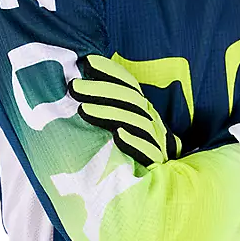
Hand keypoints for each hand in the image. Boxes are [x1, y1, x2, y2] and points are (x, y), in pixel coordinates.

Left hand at [67, 54, 182, 168]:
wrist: (165, 177)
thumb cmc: (136, 148)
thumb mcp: (125, 123)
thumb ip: (110, 108)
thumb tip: (79, 88)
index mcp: (142, 108)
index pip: (128, 84)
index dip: (109, 71)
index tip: (87, 62)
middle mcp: (151, 119)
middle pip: (128, 100)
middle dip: (99, 91)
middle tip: (73, 87)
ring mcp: (156, 139)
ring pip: (134, 122)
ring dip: (109, 114)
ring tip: (83, 110)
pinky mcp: (157, 161)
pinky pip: (147, 150)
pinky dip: (133, 142)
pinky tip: (117, 136)